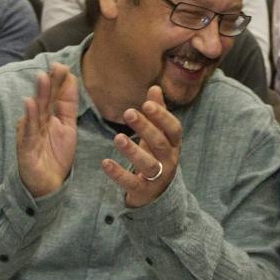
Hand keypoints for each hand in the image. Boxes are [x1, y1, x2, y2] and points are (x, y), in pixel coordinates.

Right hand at [16, 62, 77, 198]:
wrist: (47, 184)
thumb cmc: (55, 154)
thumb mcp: (68, 127)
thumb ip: (69, 104)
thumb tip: (71, 78)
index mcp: (49, 116)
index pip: (54, 96)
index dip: (58, 82)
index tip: (63, 66)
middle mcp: (38, 122)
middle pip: (44, 100)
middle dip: (49, 83)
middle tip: (54, 67)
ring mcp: (31, 134)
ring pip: (36, 112)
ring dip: (39, 94)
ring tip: (42, 78)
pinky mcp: (26, 148)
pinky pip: (28, 132)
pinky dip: (29, 117)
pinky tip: (30, 103)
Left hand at [101, 86, 181, 208]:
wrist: (157, 192)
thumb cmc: (156, 155)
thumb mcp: (158, 134)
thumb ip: (157, 113)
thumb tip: (155, 87)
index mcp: (173, 144)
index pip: (173, 129)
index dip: (162, 116)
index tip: (147, 103)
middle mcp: (169, 160)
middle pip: (160, 143)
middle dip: (145, 128)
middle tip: (128, 113)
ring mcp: (157, 177)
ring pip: (148, 164)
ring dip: (133, 151)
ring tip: (117, 138)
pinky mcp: (143, 191)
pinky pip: (131, 183)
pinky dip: (118, 174)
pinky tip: (106, 163)